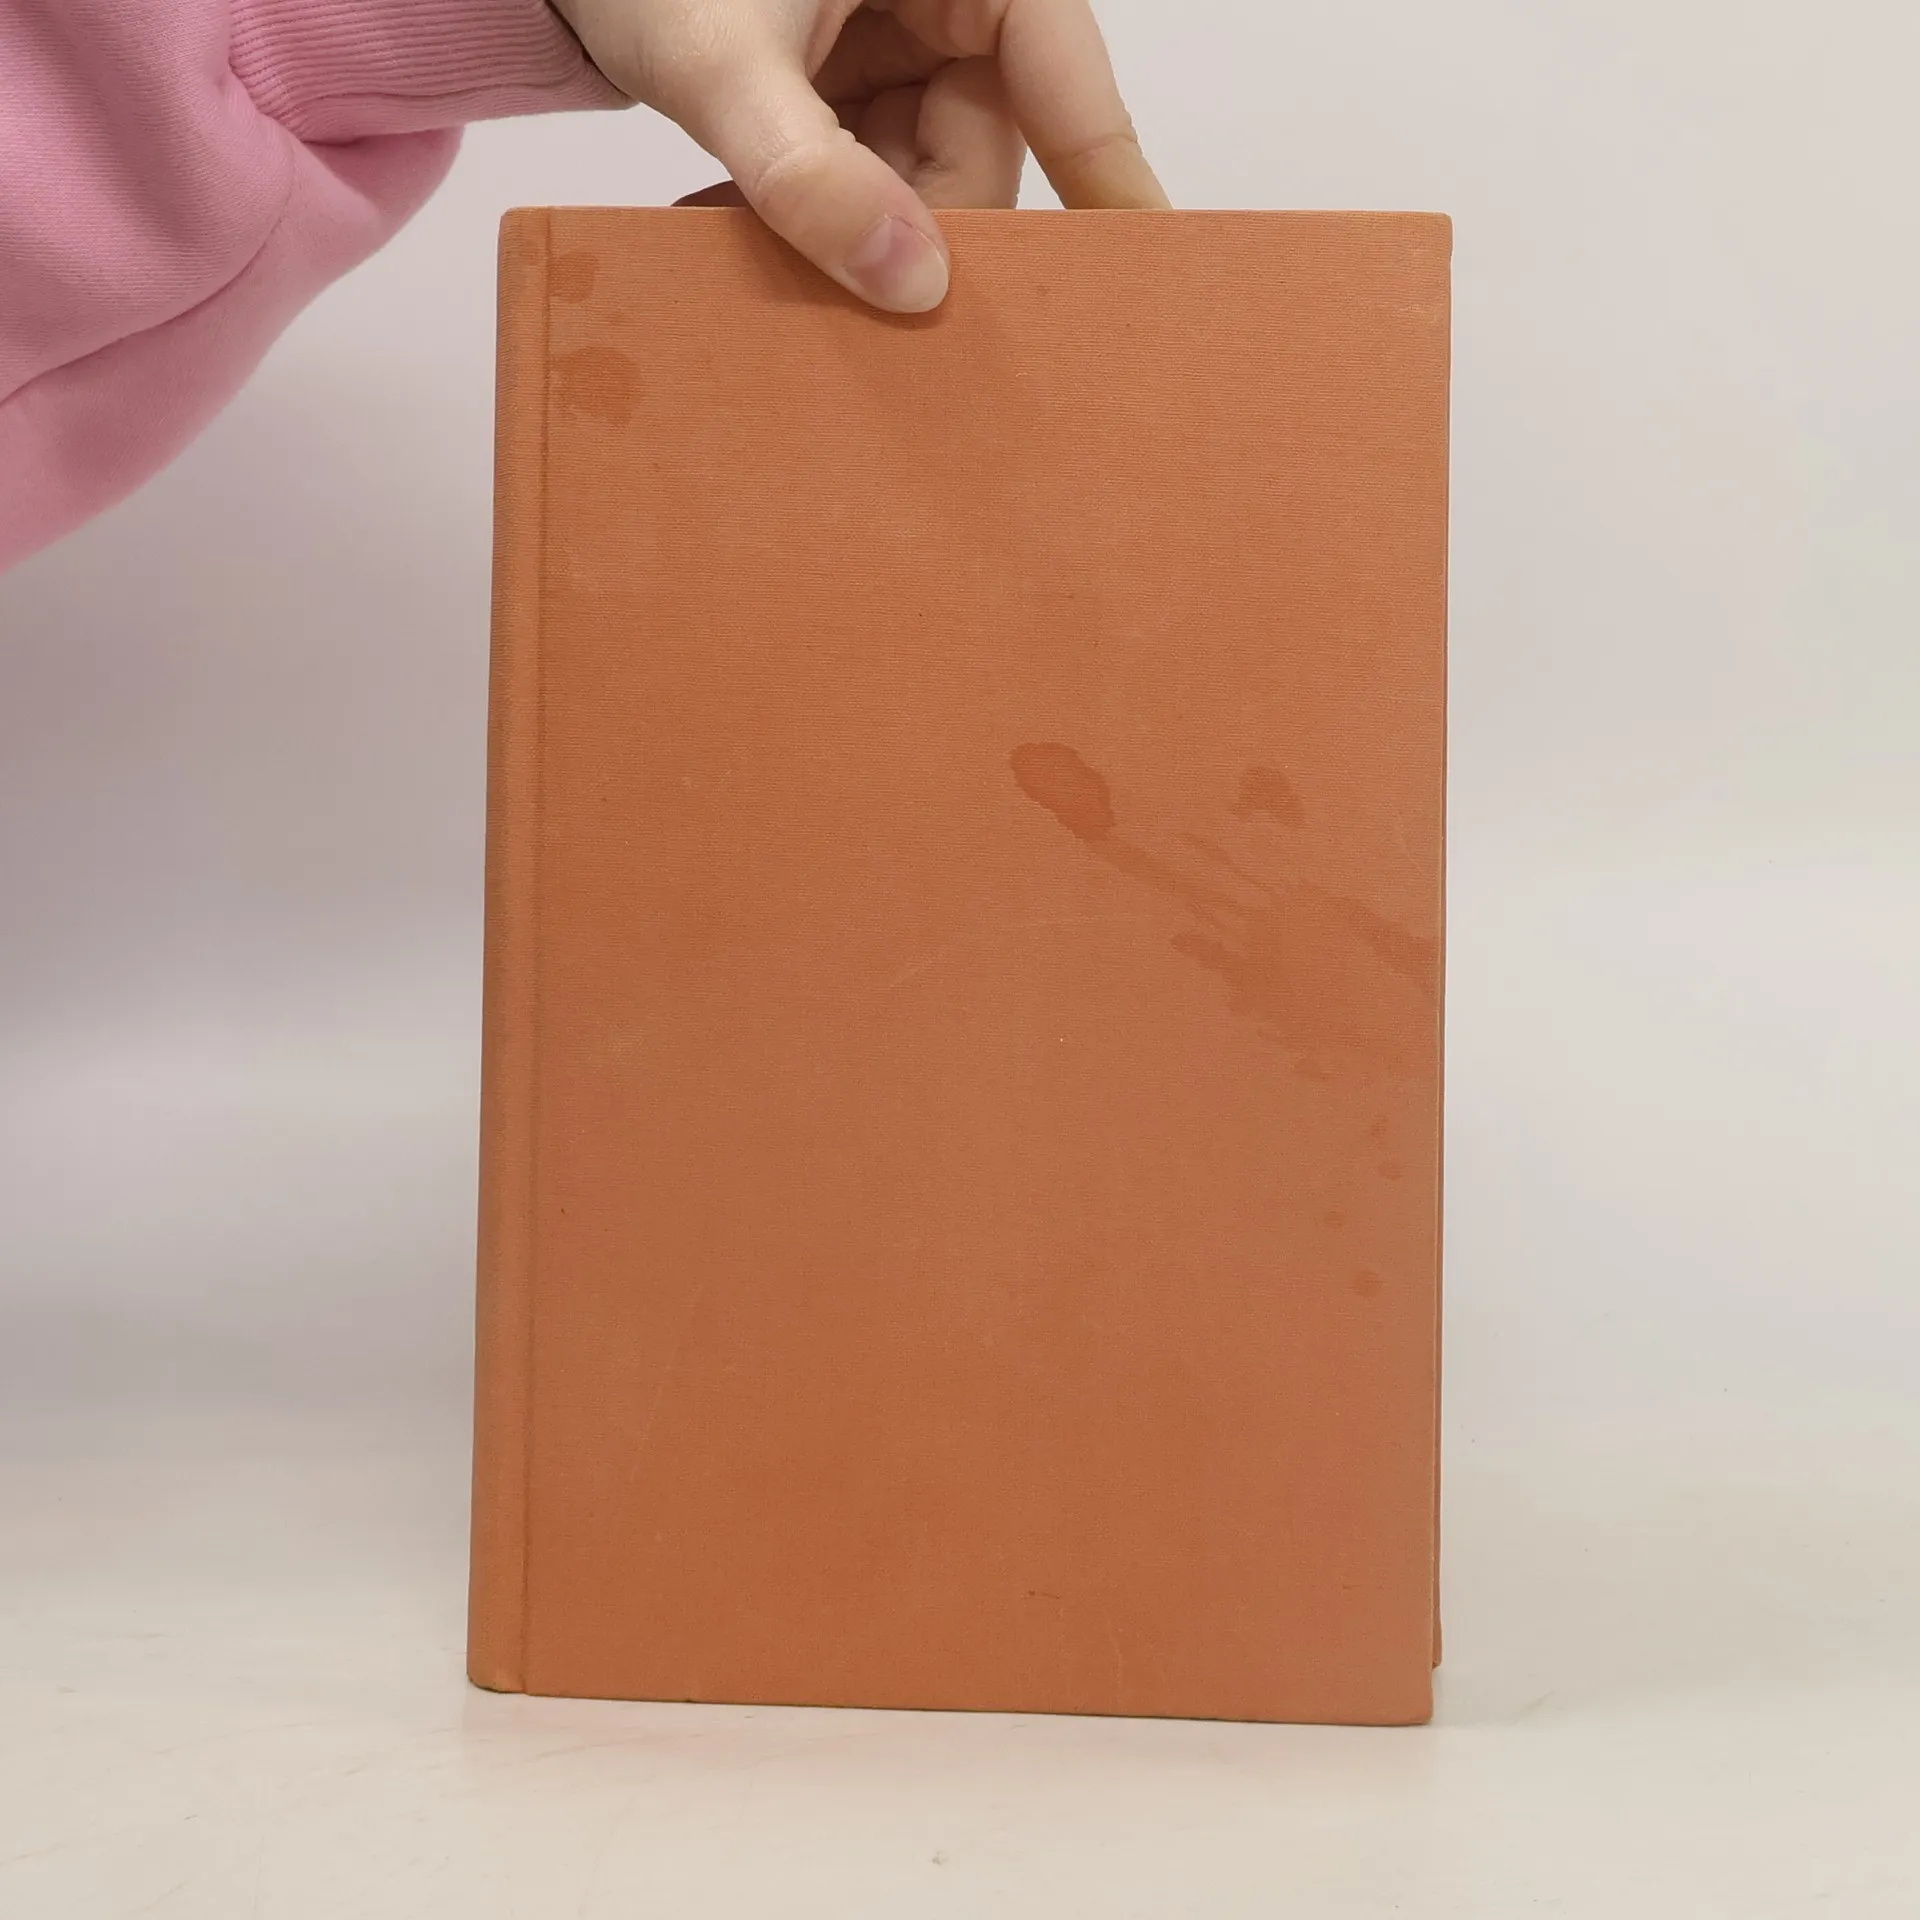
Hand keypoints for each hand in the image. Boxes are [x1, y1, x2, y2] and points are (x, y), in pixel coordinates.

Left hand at [546, 0, 1167, 312]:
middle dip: (915, 229)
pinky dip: (812, 214)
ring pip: (921, 179)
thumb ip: (810, 177)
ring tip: (749, 236)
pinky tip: (742, 222)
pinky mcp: (852, 81)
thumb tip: (914, 285)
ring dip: (845, 233)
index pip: (1069, 77)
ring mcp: (901, 40)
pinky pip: (867, 175)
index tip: (1143, 268)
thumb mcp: (724, 64)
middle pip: (983, 150)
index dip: (1106, 177)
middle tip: (858, 300)